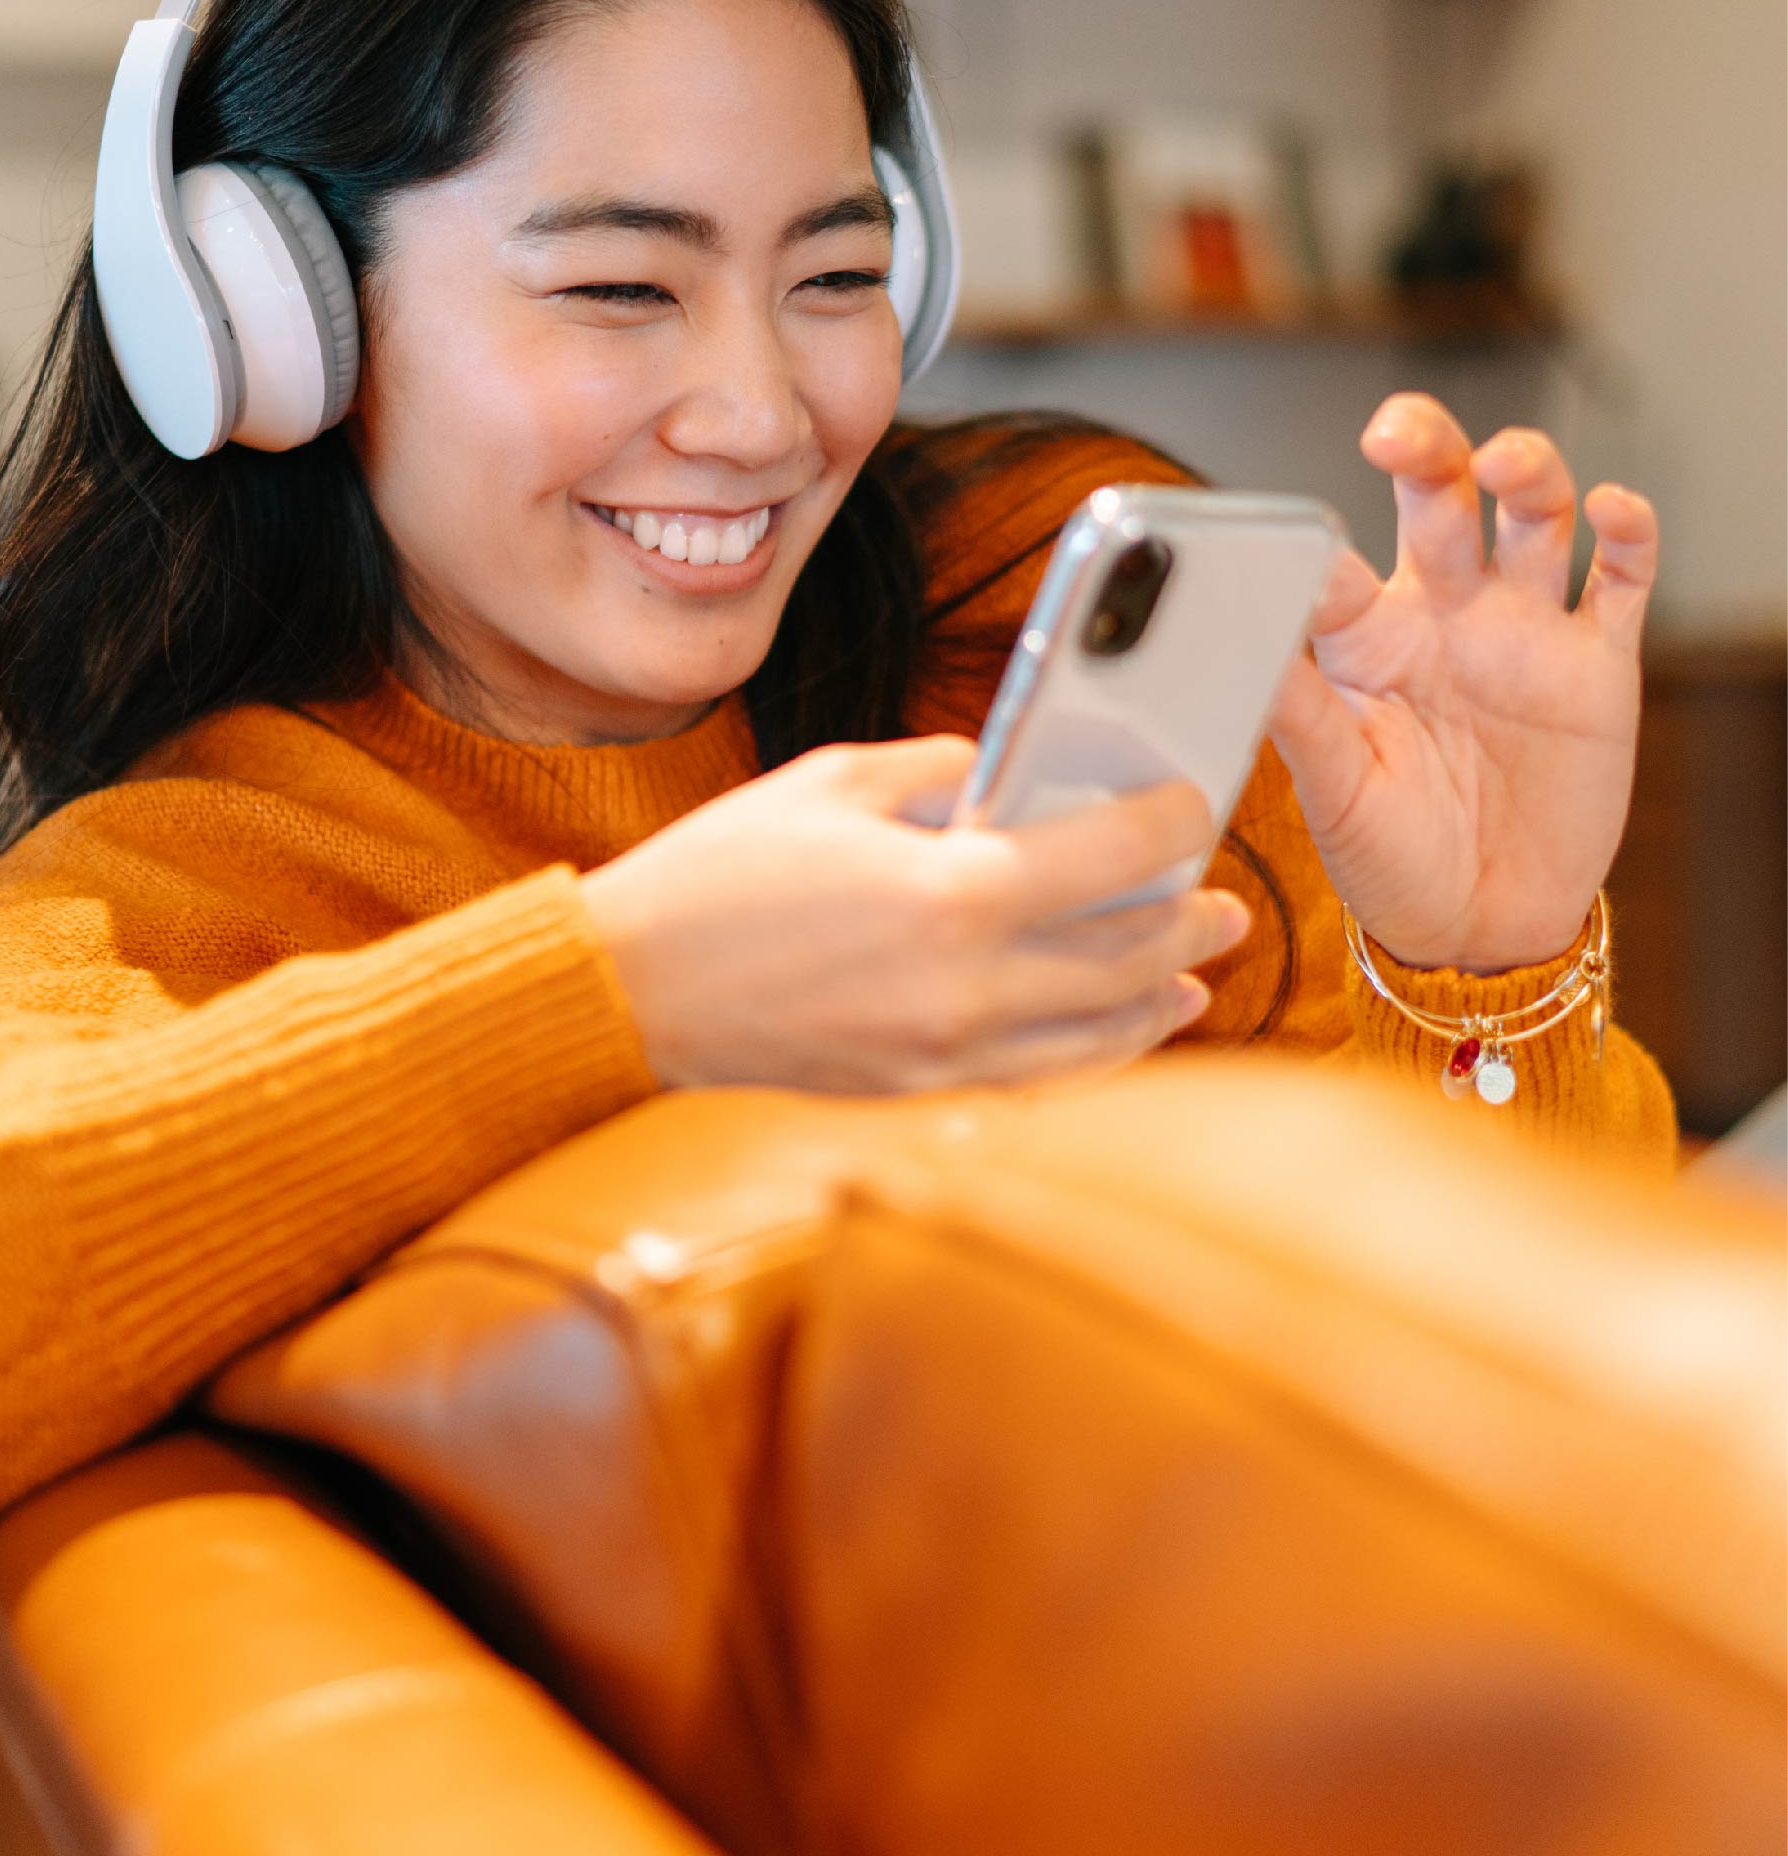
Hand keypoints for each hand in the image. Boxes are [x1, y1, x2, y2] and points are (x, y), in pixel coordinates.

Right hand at [581, 735, 1250, 1092]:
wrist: (634, 985)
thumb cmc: (718, 874)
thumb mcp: (831, 781)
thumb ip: (941, 770)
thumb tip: (1012, 776)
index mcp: (951, 889)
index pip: (1114, 852)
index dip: (1173, 821)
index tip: (1193, 801)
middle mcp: (970, 980)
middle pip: (1131, 951)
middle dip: (1190, 916)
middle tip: (1221, 895)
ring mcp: (951, 1046)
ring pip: (1105, 1026)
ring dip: (1163, 988)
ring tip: (1193, 963)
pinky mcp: (923, 1084)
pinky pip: (1048, 1073)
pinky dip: (1104, 1048)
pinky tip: (1126, 1025)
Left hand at [1266, 394, 1651, 971]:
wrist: (1480, 922)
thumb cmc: (1387, 854)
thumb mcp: (1330, 786)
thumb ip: (1296, 708)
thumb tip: (1236, 639)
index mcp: (1362, 638)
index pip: (1337, 562)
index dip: (1320, 547)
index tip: (1297, 552)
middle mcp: (1442, 614)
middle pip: (1439, 498)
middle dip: (1425, 447)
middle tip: (1399, 433)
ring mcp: (1522, 629)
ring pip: (1532, 515)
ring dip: (1526, 471)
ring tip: (1505, 463)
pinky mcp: (1598, 662)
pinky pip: (1620, 577)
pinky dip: (1627, 531)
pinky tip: (1611, 507)